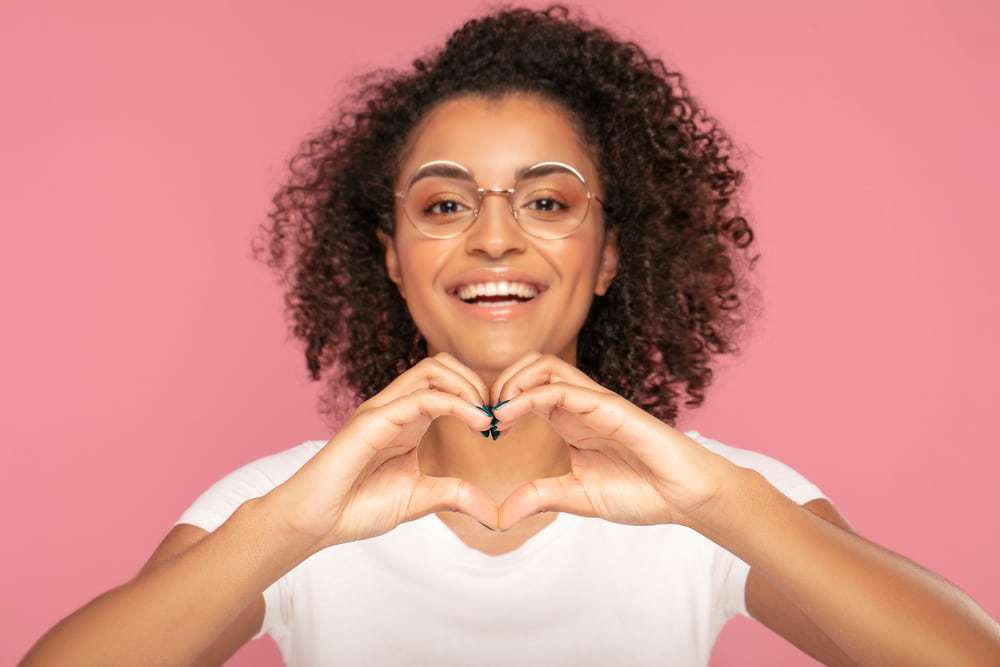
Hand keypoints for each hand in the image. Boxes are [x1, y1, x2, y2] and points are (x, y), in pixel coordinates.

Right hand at [267, 353, 498, 551]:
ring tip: (486, 417)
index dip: (478, 395)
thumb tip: (492, 511)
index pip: (446, 382)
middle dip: (476, 382)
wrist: (314, 522)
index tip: (500, 425)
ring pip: (432, 370)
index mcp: (407, 420)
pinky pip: (420, 398)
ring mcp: (382, 410)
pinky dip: (455, 404)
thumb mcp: (419, 499)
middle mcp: (395, 407)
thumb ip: (454, 496)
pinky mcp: (372, 421)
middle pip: (441, 365)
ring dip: (468, 386)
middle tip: (496, 415)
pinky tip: (475, 423)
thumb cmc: (357, 507)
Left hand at [488, 352, 743, 530]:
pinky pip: (562, 387)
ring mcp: (593, 402)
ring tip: (497, 413)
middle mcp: (579, 405)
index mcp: (570, 422)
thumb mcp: (576, 497)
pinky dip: (529, 395)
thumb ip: (539, 498)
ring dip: (511, 381)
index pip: (527, 391)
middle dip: (500, 383)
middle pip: (531, 367)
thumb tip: (499, 515)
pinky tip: (511, 416)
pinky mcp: (608, 406)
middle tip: (485, 416)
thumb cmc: (641, 492)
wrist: (685, 496)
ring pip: (544, 365)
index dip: (500, 402)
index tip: (485, 430)